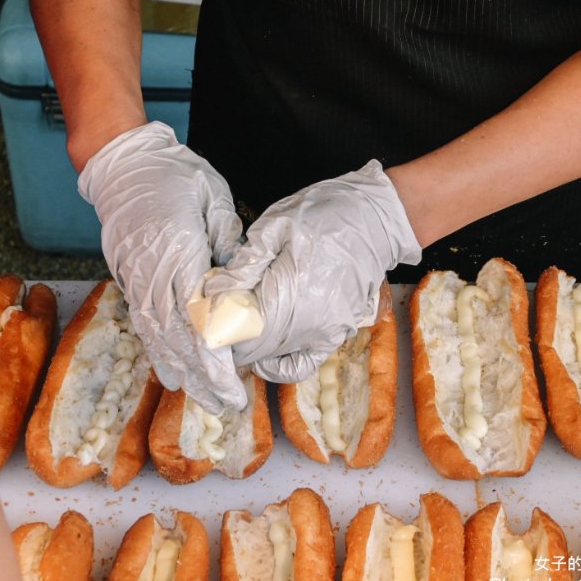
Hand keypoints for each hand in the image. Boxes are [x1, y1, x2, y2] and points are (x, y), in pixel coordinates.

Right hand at [78, 122, 246, 412]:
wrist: (123, 162)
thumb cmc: (175, 174)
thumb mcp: (213, 199)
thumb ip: (228, 243)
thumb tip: (241, 284)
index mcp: (178, 251)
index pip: (197, 317)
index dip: (214, 355)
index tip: (232, 381)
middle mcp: (153, 272)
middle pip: (178, 337)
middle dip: (203, 376)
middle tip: (227, 405)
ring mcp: (137, 279)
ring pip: (159, 337)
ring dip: (182, 372)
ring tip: (203, 400)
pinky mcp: (129, 281)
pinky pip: (145, 325)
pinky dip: (159, 353)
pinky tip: (172, 376)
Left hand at [205, 160, 420, 381]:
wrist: (376, 217)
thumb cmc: (323, 214)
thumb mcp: (274, 228)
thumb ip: (242, 266)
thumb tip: (214, 293)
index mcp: (286, 295)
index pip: (236, 331)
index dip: (215, 326)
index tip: (204, 312)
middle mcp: (306, 324)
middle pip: (251, 350)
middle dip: (228, 338)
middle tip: (216, 315)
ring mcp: (324, 333)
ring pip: (271, 357)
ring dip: (249, 346)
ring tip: (237, 322)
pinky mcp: (336, 335)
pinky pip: (302, 365)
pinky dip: (279, 365)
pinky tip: (264, 352)